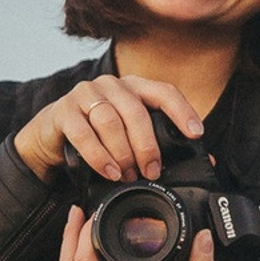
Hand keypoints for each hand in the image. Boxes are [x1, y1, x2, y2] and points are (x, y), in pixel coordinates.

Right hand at [14, 73, 204, 184]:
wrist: (52, 135)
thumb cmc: (99, 135)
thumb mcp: (130, 137)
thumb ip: (162, 144)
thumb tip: (207, 160)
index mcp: (134, 87)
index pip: (164, 91)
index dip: (182, 111)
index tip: (196, 133)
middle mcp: (111, 85)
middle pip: (135, 110)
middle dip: (147, 145)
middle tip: (151, 171)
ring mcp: (85, 94)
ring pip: (110, 120)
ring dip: (122, 152)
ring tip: (127, 175)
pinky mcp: (63, 110)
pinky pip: (83, 132)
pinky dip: (99, 156)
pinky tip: (109, 171)